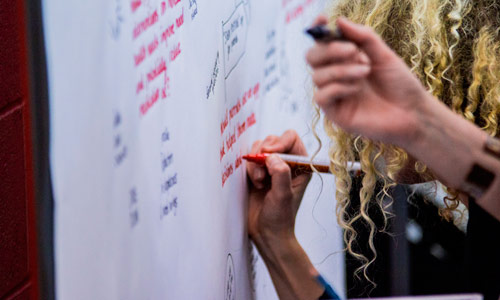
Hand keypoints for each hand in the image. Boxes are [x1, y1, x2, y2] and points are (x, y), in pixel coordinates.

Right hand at [246, 130, 324, 299]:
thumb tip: (271, 156)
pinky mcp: (257, 171)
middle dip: (264, 155)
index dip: (280, 142)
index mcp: (301, 165)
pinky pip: (250, 158)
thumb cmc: (280, 218)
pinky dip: (249, 167)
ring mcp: (271, 167)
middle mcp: (287, 163)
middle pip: (273, 140)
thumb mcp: (283, 196)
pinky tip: (254, 183)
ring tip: (259, 182)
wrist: (266, 233)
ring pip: (259, 148)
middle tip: (263, 176)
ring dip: (255, 164)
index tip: (269, 154)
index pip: (291, 138)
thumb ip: (280, 173)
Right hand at [306, 16, 432, 147]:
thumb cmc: (400, 84)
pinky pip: (321, 96)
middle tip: (353, 51)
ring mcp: (333, 94)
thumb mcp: (384, 55)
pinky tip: (357, 89)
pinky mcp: (334, 112)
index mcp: (345, 59)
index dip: (318, 29)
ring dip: (341, 70)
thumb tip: (339, 21)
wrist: (413, 113)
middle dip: (330, 50)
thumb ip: (363, 37)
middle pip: (312, 57)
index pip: (322, 42)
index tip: (324, 19)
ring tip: (365, 71)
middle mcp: (335, 75)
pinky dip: (338, 88)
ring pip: (317, 76)